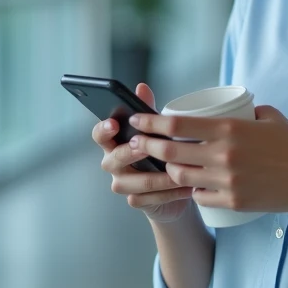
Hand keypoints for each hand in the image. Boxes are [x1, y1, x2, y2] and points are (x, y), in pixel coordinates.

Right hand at [92, 83, 194, 223]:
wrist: (171, 186)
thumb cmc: (160, 150)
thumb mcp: (156, 129)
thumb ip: (148, 111)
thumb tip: (141, 87)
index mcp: (114, 142)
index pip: (100, 135)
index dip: (103, 130)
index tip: (114, 124)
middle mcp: (113, 163)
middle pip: (115, 158)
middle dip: (132, 152)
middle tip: (147, 148)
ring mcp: (122, 184)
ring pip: (135, 182)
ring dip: (160, 177)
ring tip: (179, 170)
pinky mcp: (135, 201)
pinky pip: (149, 198)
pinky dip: (170, 193)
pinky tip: (187, 187)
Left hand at [128, 105, 287, 218]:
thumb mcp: (270, 117)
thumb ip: (245, 112)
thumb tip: (229, 107)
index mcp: (230, 129)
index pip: (178, 125)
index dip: (152, 122)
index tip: (138, 120)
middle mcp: (223, 155)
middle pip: (171, 152)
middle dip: (148, 147)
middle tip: (138, 143)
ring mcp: (227, 180)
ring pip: (181, 176)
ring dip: (168, 169)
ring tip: (162, 163)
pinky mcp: (233, 201)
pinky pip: (200, 196)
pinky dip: (192, 190)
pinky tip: (190, 184)